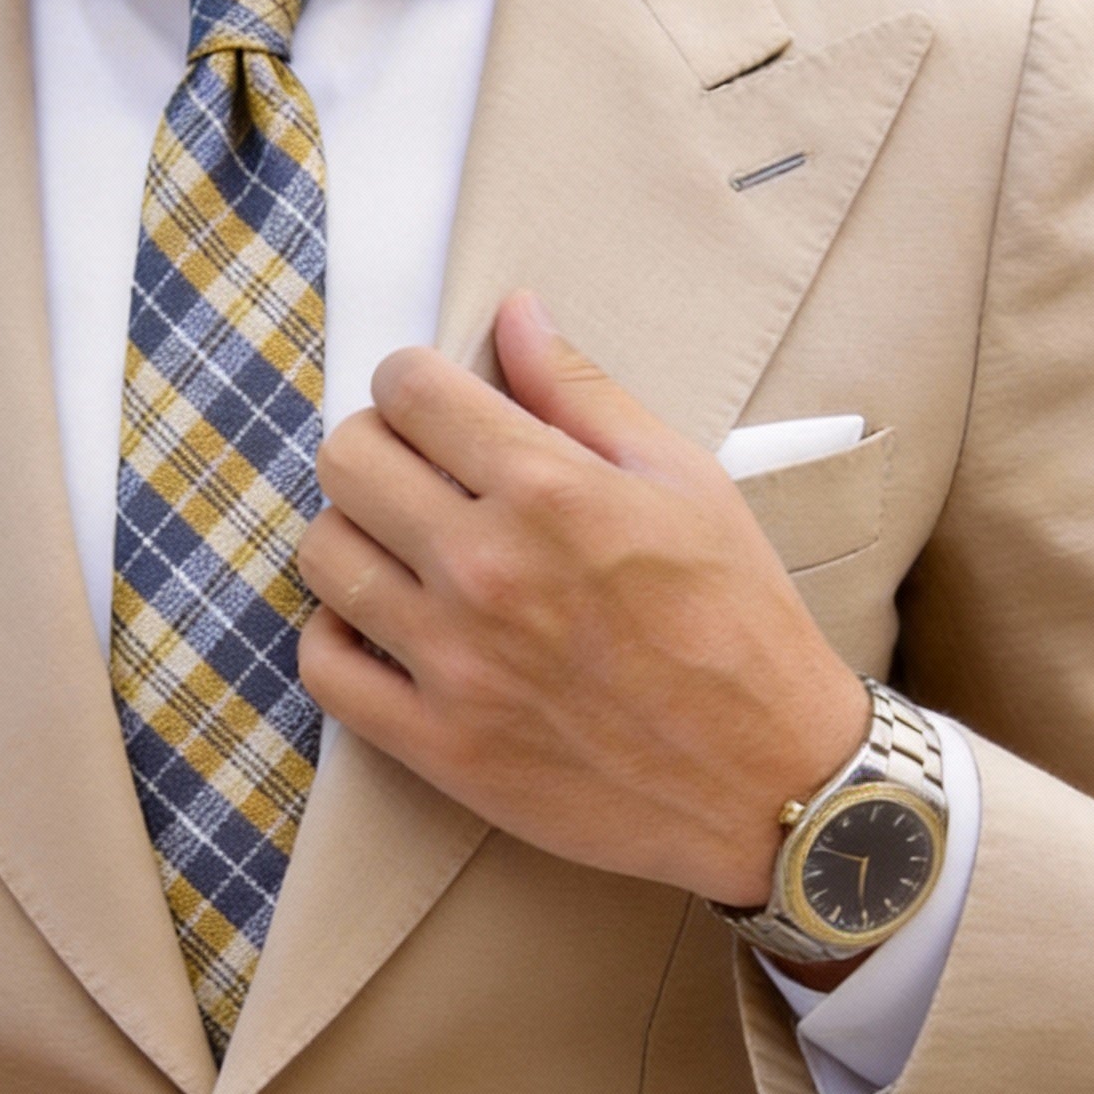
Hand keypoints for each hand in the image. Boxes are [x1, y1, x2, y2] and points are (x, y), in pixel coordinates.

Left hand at [296, 291, 868, 907]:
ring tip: (404, 548)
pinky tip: (383, 623)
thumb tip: (516, 313)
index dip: (414, 382)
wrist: (771, 780)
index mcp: (550, 491)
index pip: (408, 390)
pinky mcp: (439, 744)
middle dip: (375, 447)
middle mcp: (487, 570)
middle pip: (347, 461)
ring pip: (323, 554)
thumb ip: (585, 392)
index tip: (435, 405)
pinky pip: (324, 666)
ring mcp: (454, 662)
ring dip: (353, 534)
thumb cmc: (740, 623)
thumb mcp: (686, 482)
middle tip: (418, 472)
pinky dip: (337, 635)